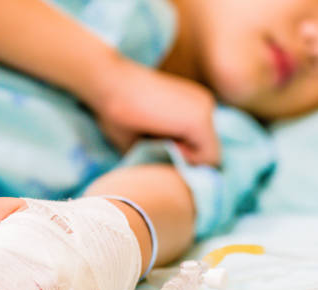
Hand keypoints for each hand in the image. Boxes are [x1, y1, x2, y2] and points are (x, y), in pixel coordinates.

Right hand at [94, 58, 219, 165]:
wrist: (108, 83)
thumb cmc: (116, 108)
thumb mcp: (144, 136)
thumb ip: (162, 152)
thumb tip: (170, 178)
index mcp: (194, 105)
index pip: (200, 146)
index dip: (178, 156)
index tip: (152, 145)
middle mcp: (205, 104)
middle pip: (207, 153)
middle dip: (182, 160)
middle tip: (152, 144)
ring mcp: (206, 110)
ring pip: (209, 158)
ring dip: (181, 160)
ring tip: (154, 141)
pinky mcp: (200, 120)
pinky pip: (206, 159)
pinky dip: (184, 160)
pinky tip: (160, 141)